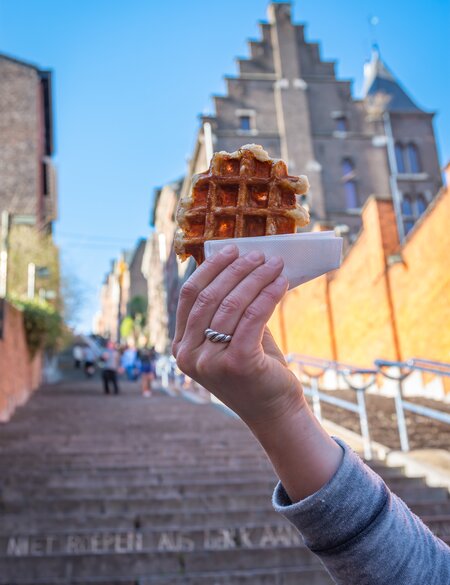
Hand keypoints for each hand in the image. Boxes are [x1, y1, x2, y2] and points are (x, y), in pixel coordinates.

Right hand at [172, 245, 305, 430]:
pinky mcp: (237, 364)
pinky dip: (268, 294)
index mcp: (182, 347)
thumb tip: (241, 264)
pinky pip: (253, 317)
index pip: (190, 296)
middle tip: (258, 254)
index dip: (211, 268)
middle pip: (210, 297)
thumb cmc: (255, 369)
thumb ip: (228, 308)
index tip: (232, 249)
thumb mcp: (232, 337)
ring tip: (274, 265)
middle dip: (236, 270)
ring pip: (232, 304)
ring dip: (256, 278)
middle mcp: (189, 356)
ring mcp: (210, 362)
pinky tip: (281, 282)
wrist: (274, 411)